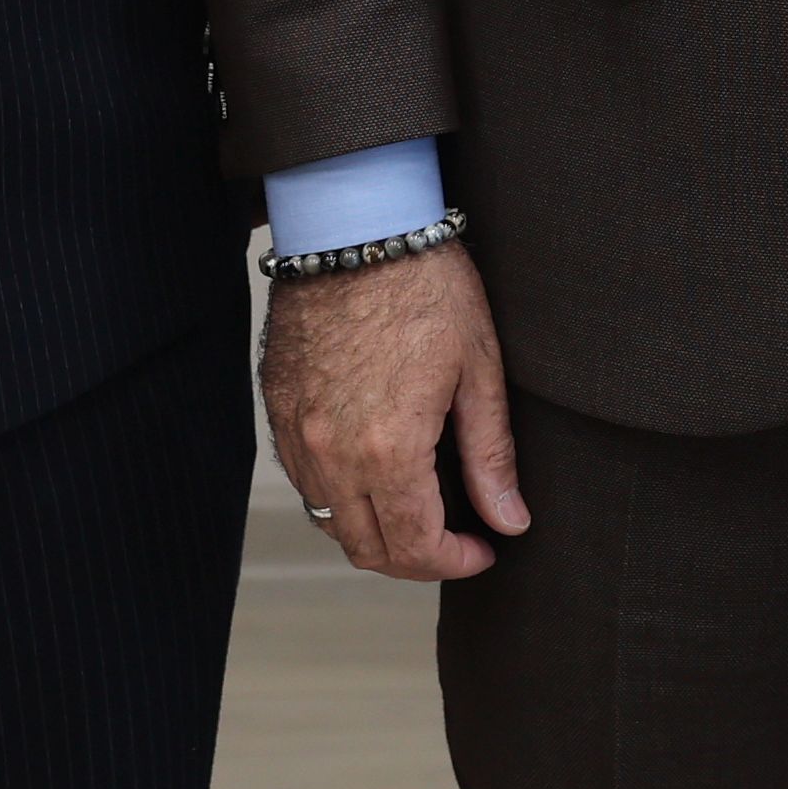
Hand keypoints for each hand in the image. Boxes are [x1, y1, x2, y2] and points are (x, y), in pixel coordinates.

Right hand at [261, 238, 528, 582]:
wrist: (357, 226)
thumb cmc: (426, 287)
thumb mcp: (478, 370)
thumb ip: (491, 456)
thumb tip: (509, 520)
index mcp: (389, 449)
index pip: (415, 547)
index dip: (455, 562)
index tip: (483, 549)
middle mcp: (332, 453)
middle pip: (366, 548)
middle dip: (416, 558)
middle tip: (455, 538)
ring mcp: (297, 433)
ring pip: (328, 520)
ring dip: (374, 530)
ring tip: (419, 506)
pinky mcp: (278, 410)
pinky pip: (304, 480)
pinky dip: (339, 494)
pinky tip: (376, 469)